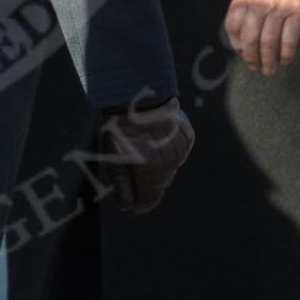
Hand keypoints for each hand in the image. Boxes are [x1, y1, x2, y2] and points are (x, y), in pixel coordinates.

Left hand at [96, 96, 194, 214]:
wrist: (137, 91)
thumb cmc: (119, 125)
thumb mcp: (112, 155)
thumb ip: (121, 185)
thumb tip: (126, 207)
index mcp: (151, 169)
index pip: (150, 198)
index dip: (140, 206)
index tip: (132, 207)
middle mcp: (170, 162)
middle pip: (159, 184)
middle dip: (146, 184)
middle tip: (132, 172)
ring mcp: (181, 149)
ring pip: (169, 169)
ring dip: (157, 167)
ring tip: (141, 151)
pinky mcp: (187, 137)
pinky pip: (178, 153)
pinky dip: (167, 152)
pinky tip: (155, 140)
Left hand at [223, 0, 299, 76]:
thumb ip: (245, 6)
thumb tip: (240, 37)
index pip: (232, 25)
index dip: (235, 44)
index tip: (241, 53)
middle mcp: (259, 3)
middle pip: (250, 39)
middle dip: (252, 58)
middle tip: (256, 68)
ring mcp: (279, 7)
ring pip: (269, 42)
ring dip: (268, 61)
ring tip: (269, 70)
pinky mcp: (297, 12)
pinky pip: (289, 40)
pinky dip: (286, 54)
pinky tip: (284, 61)